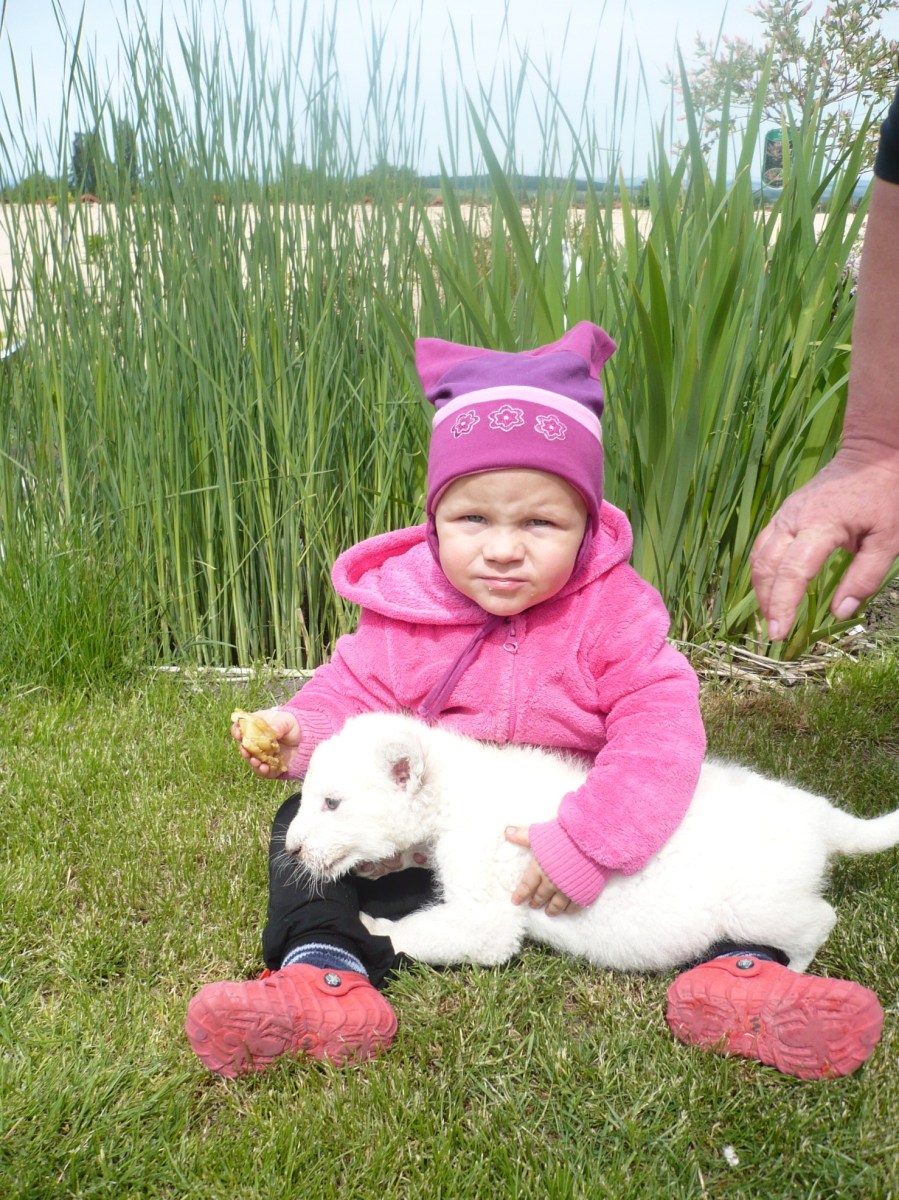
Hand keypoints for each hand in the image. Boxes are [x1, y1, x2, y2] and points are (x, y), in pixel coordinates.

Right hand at [231, 707, 300, 776]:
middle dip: (243, 749)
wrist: (307, 741)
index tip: (238, 734)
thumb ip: (279, 724)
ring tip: (256, 761)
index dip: (237, 730)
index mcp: (256, 726)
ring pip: (252, 760)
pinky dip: (262, 770)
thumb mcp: (287, 721)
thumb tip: (273, 731)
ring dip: (252, 761)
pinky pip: (263, 771)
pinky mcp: (269, 766)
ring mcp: (262, 755)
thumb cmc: (293, 726)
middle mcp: (256, 742)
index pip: (241, 728)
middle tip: (245, 751)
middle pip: (244, 746)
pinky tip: (265, 768)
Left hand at [505, 826, 580, 916]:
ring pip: (557, 904)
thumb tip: (506, 831)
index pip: (526, 886)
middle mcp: (552, 883)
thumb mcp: (540, 834)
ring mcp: (568, 890)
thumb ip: (523, 835)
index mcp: (540, 869)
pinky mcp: (584, 892)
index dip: (520, 894)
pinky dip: (569, 909)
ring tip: (548, 912)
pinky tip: (567, 910)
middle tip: (533, 905)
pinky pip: (575, 906)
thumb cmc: (563, 836)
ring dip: (551, 909)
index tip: (515, 901)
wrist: (591, 843)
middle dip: (536, 901)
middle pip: (541, 896)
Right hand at [750, 446, 898, 639]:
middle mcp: (794, 518)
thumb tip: (840, 612)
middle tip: (774, 632)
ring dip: (761, 587)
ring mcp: (785, 513)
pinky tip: (772, 586)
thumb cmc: (886, 495)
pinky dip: (763, 569)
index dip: (783, 605)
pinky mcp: (784, 512)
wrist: (872, 454)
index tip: (780, 633)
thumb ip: (865, 577)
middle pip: (767, 565)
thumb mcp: (889, 539)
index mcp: (821, 525)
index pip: (793, 572)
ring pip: (759, 555)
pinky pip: (764, 544)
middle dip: (766, 601)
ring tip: (771, 613)